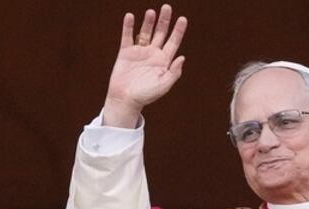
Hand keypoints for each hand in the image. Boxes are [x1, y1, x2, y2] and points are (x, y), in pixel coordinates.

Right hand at [103, 4, 188, 127]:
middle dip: (164, 21)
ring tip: (151, 12)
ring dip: (148, 22)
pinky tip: (131, 16)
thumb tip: (182, 57)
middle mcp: (153, 54)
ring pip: (145, 32)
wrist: (125, 100)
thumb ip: (173, 73)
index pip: (173, 42)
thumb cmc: (145, 96)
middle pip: (161, 33)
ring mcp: (139, 52)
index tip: (183, 19)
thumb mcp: (163, 86)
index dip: (178, 31)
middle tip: (167, 7)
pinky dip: (128, 26)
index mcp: (164, 61)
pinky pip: (127, 36)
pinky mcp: (126, 52)